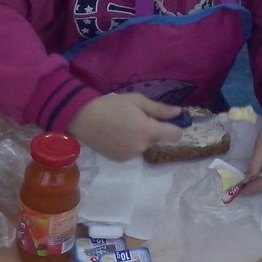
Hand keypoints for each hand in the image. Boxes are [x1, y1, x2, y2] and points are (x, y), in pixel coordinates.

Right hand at [67, 93, 184, 160]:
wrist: (83, 119)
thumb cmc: (111, 106)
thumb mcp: (137, 101)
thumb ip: (159, 109)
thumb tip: (179, 113)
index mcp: (147, 130)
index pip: (175, 135)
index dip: (174, 128)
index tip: (168, 122)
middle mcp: (141, 147)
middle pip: (157, 139)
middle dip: (151, 130)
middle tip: (135, 118)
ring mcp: (130, 156)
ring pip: (144, 145)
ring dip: (139, 138)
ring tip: (122, 127)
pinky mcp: (120, 160)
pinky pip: (132, 151)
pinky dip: (128, 144)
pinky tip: (116, 136)